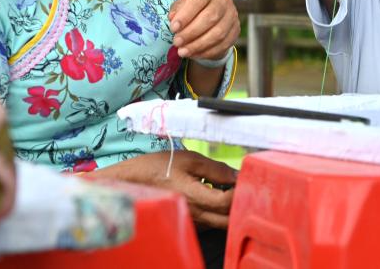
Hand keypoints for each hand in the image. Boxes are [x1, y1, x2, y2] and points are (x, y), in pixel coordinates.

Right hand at [90, 150, 236, 228]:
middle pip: (230, 218)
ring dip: (231, 206)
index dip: (243, 189)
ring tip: (231, 186)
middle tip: (246, 185)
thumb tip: (237, 175)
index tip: (247, 177)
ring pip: (221, 220)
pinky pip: (212, 219)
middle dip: (242, 202)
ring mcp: (193, 220)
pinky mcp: (190, 220)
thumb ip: (216, 169)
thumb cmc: (158, 168)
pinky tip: (218, 192)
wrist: (132, 181)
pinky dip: (220, 209)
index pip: (229, 202)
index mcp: (196, 198)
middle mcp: (196, 214)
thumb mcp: (190, 160)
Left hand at [169, 0, 239, 61]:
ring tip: (183, 52)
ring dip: (198, 45)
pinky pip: (223, 44)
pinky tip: (194, 54)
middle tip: (177, 42)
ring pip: (218, 33)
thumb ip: (176, 10)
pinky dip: (207, 52)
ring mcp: (233, 15)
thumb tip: (173, 19)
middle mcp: (224, 0)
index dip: (186, 14)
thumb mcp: (181, 5)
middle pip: (210, 17)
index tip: (174, 28)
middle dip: (191, 32)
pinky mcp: (236, 30)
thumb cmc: (193, 8)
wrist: (211, 16)